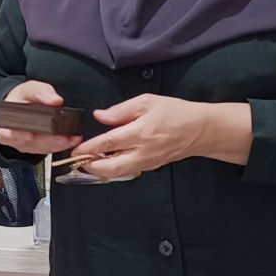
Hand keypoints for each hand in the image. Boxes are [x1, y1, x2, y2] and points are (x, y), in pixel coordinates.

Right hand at [0, 79, 84, 156]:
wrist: (22, 105)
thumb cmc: (22, 98)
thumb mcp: (29, 89)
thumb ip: (41, 92)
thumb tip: (55, 100)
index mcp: (5, 123)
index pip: (9, 133)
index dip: (18, 136)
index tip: (29, 136)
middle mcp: (14, 138)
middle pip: (30, 143)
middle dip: (48, 141)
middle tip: (63, 138)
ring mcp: (25, 145)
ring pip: (41, 148)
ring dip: (58, 144)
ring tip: (72, 138)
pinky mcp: (36, 148)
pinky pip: (48, 149)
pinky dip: (61, 145)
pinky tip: (71, 140)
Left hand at [71, 96, 251, 181]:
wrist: (200, 130)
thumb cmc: (175, 112)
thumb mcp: (147, 102)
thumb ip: (121, 110)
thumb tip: (100, 116)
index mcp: (140, 133)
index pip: (108, 144)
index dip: (89, 147)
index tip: (76, 148)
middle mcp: (143, 152)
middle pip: (110, 168)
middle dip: (90, 166)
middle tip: (77, 160)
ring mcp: (147, 163)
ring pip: (118, 173)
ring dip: (100, 170)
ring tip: (88, 161)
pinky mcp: (150, 167)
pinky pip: (127, 171)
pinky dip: (113, 168)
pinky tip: (107, 161)